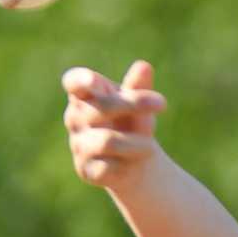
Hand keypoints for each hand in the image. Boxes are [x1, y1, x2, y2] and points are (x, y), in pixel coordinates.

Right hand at [62, 60, 166, 191]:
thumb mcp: (138, 104)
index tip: (94, 81)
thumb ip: (138, 87)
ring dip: (136, 144)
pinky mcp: (86, 169)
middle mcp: (75, 118)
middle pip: (103, 107)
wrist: (136, 162)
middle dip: (135, 104)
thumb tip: (144, 67)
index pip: (74, 82)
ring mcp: (78, 144)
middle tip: (163, 102)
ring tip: (151, 148)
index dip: (81, 80)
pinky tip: (131, 165)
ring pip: (108, 141)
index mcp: (84, 95)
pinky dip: (128, 166)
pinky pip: (109, 167)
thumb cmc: (133, 123)